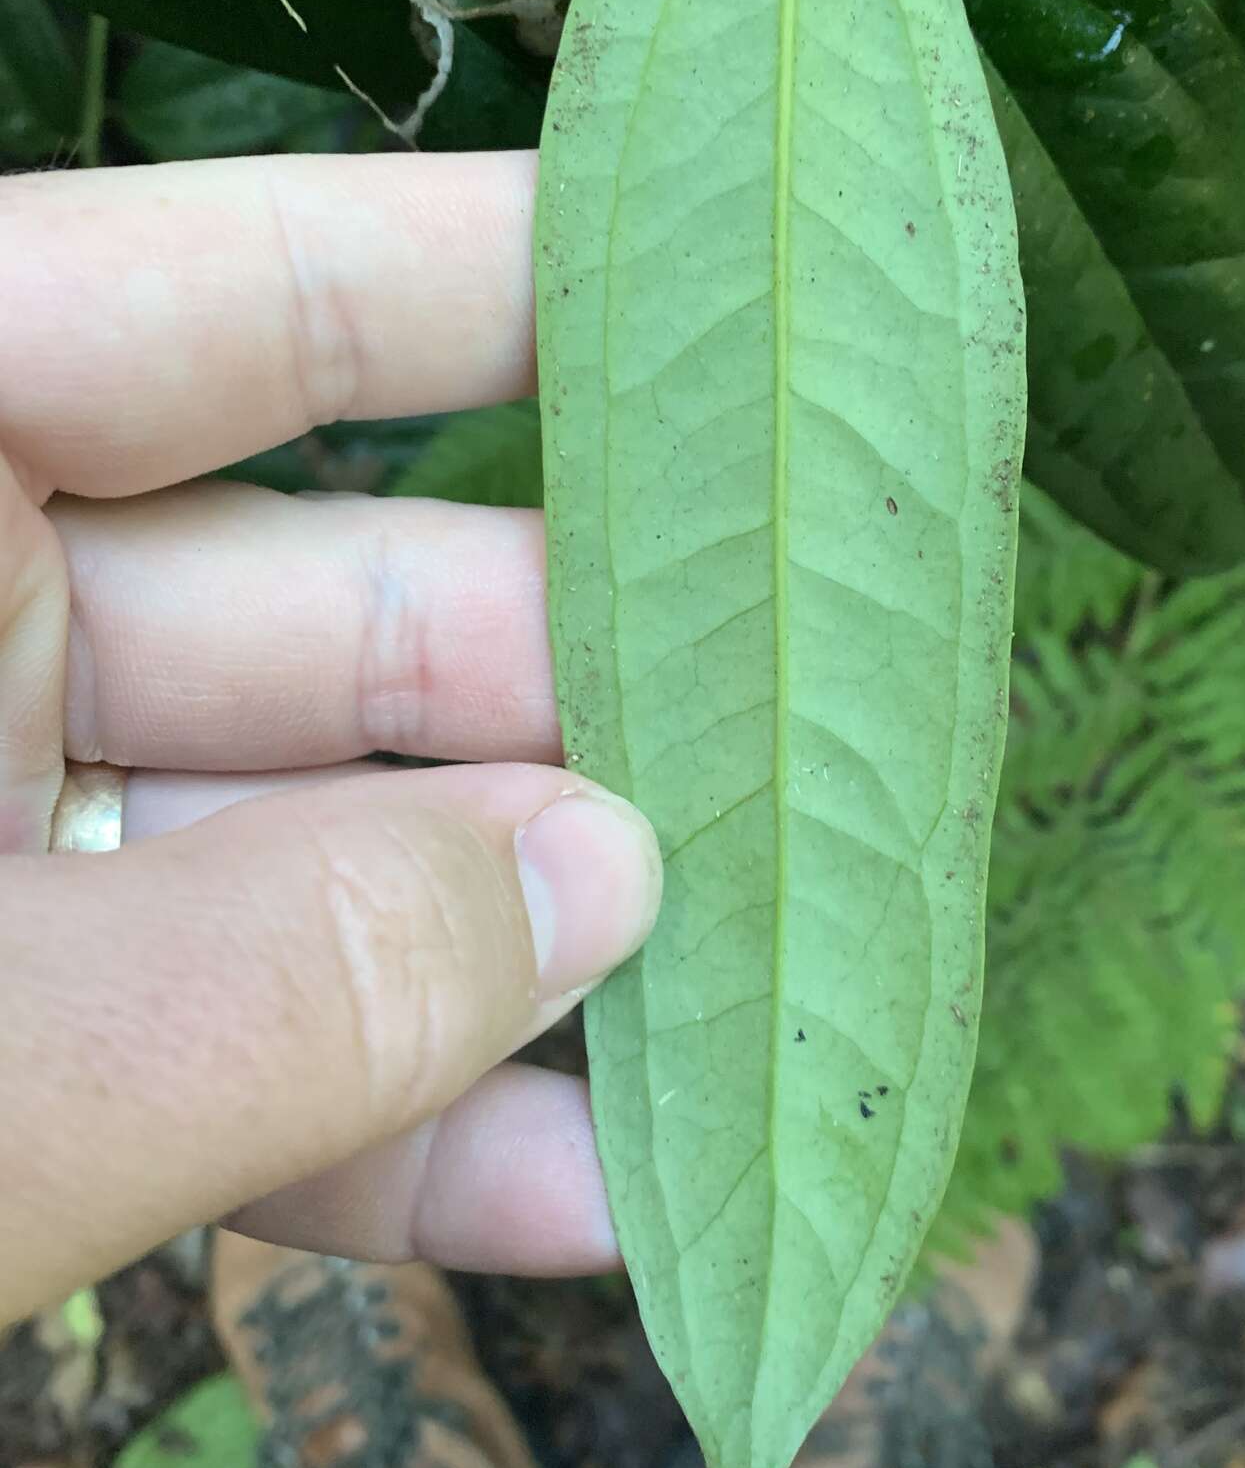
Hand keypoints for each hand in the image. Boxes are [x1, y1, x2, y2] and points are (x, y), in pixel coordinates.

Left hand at [0, 151, 660, 1325]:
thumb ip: (266, 980)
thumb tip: (612, 887)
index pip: (241, 294)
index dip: (503, 277)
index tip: (726, 290)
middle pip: (326, 605)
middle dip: (577, 706)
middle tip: (822, 752)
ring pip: (290, 857)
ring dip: (516, 956)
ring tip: (753, 1013)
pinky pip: (198, 1043)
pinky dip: (369, 1120)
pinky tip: (571, 1191)